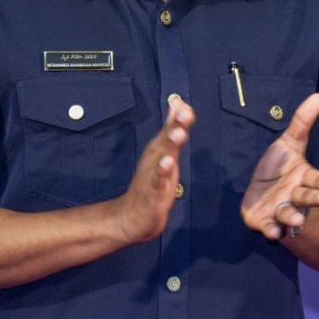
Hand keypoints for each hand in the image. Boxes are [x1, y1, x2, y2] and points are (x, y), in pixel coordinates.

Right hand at [111, 96, 191, 245]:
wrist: (132, 216)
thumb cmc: (152, 182)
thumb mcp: (165, 152)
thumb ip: (172, 127)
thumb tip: (179, 102)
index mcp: (159, 149)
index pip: (170, 129)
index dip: (179, 118)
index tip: (186, 105)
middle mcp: (154, 158)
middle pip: (166, 139)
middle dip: (176, 125)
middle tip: (185, 113)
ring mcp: (152, 174)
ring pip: (162, 157)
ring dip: (170, 145)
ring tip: (179, 134)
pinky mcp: (152, 191)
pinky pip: (157, 180)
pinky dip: (162, 171)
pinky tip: (167, 163)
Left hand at [240, 93, 318, 239]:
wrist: (257, 190)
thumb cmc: (277, 167)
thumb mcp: (288, 142)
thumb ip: (302, 122)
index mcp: (304, 178)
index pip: (318, 180)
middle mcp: (295, 195)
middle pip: (306, 197)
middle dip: (314, 199)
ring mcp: (280, 209)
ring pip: (290, 214)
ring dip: (294, 217)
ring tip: (297, 220)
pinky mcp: (265, 221)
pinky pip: (269, 227)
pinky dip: (272, 231)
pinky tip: (273, 233)